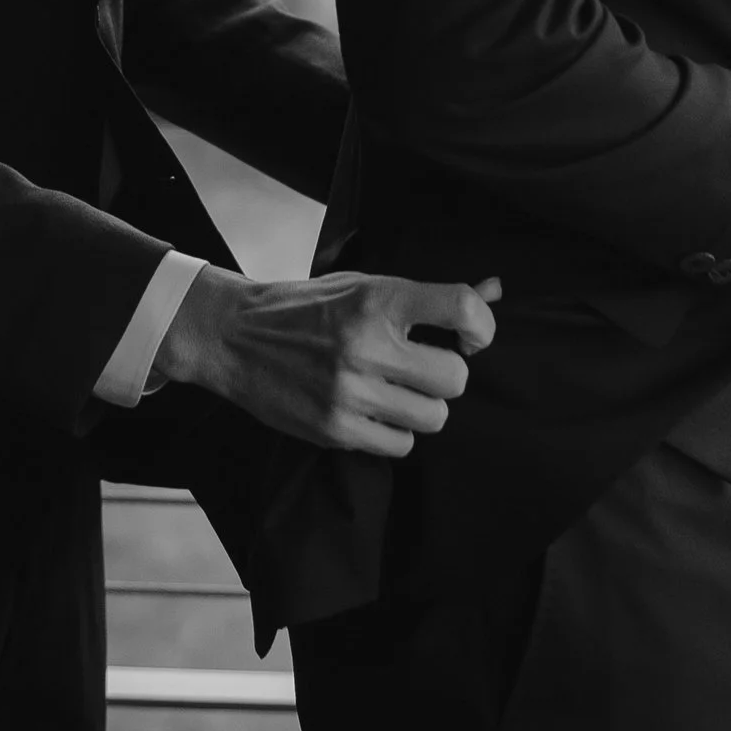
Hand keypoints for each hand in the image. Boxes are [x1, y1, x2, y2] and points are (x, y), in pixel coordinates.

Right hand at [153, 268, 501, 458]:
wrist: (235, 336)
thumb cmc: (310, 307)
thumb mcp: (366, 286)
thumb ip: (431, 296)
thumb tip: (495, 290)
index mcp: (377, 299)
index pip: (462, 309)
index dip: (481, 328)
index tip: (470, 336)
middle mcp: (366, 344)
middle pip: (455, 378)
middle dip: (447, 374)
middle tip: (424, 366)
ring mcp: (349, 392)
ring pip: (434, 417)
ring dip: (424, 406)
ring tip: (397, 390)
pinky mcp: (334, 429)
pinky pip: (400, 445)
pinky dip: (396, 431)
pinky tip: (374, 410)